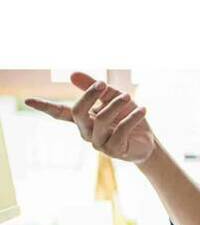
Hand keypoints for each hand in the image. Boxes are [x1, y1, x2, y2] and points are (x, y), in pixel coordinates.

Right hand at [25, 72, 156, 163]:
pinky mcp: (114, 150)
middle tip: (104, 83)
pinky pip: (121, 130)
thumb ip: (94, 88)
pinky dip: (132, 117)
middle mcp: (87, 132)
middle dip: (89, 95)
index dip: (45, 107)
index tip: (27, 101)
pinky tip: (143, 110)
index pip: (60, 113)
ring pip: (101, 120)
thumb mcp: (113, 98)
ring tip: (129, 96)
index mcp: (83, 120)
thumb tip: (71, 74)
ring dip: (115, 105)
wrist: (147, 142)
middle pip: (78, 112)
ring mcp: (99, 143)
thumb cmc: (127, 118)